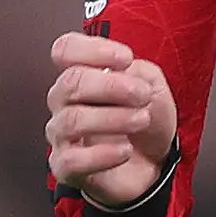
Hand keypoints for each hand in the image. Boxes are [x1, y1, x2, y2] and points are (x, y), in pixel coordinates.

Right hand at [46, 32, 176, 205]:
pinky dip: (103, 154)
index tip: (125, 59)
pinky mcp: (65, 167)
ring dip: (113, 118)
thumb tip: (119, 73)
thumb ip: (137, 72)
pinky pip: (72, 160)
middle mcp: (64, 102)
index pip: (65, 50)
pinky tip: (125, 150)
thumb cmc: (146, 122)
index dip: (92, 49)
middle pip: (70, 82)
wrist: (154, 164)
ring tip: (141, 120)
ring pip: (72, 119)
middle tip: (141, 95)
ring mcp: (61, 135)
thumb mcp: (152, 86)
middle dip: (111, 86)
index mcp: (81, 76)